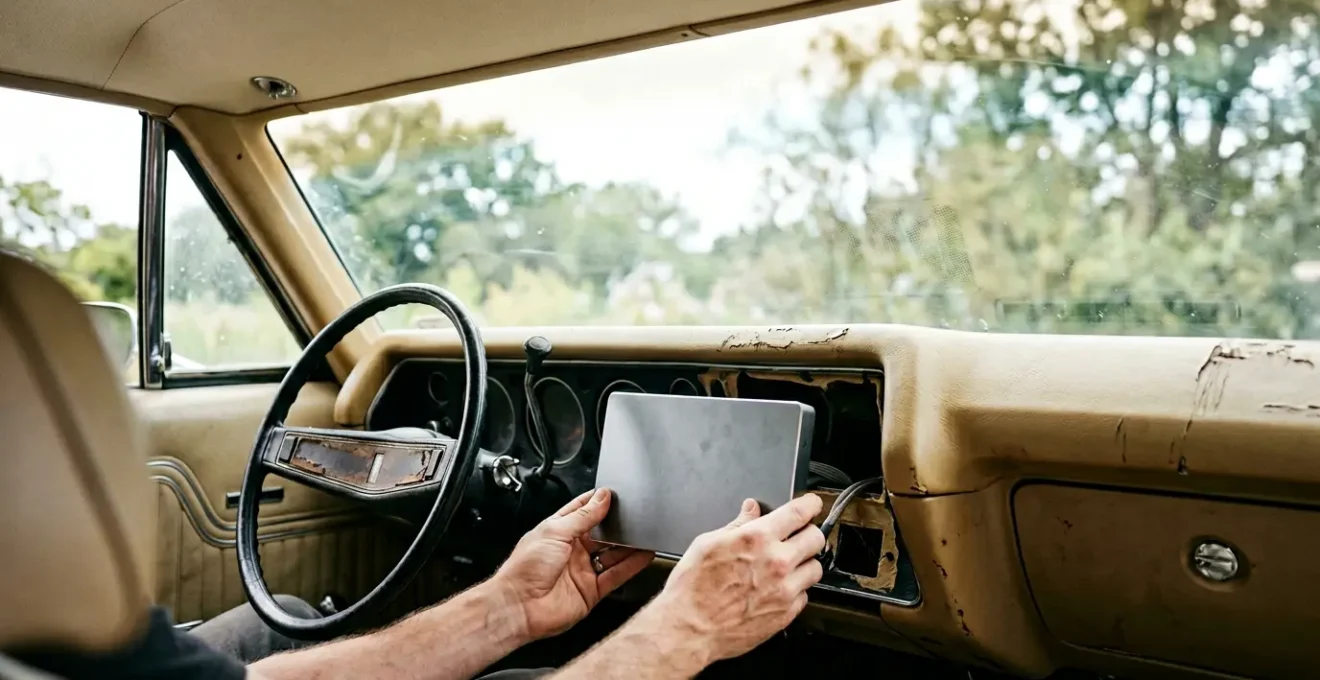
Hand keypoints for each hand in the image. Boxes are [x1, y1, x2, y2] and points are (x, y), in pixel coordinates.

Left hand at [492, 488, 653, 639]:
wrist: (519, 606)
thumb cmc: (524, 569)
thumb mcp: (555, 531)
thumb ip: (583, 516)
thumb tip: (602, 498)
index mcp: (557, 532)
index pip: (582, 511)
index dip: (598, 502)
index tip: (615, 494)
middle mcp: (571, 551)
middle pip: (602, 534)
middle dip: (618, 525)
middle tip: (635, 514)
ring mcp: (582, 571)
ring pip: (612, 554)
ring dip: (629, 545)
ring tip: (645, 533)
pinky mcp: (591, 591)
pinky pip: (616, 575)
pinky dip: (632, 566)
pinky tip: (643, 555)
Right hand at [645, 494, 825, 664]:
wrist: (689, 630)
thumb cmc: (692, 588)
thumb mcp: (707, 543)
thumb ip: (737, 524)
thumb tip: (751, 510)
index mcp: (757, 539)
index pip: (799, 512)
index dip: (810, 504)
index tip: (811, 504)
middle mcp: (777, 562)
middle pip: (816, 538)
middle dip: (809, 532)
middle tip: (799, 536)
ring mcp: (785, 590)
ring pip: (816, 567)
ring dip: (805, 563)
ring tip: (788, 565)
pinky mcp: (786, 613)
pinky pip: (805, 595)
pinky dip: (796, 589)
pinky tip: (778, 588)